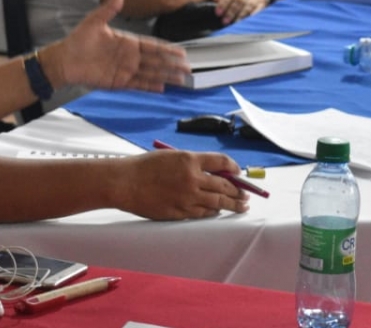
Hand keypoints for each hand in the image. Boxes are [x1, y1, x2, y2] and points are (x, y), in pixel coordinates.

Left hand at [44, 0, 189, 91]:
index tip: (181, 51)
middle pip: (156, 61)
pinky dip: (150, 86)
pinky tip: (162, 88)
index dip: (167, 49)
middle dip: (172, 64)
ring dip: (165, 76)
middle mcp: (129, 57)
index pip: (152, 45)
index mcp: (127, 42)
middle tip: (188, 67)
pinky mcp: (118, 82)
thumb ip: (109, 7)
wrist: (64, 60)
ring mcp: (125, 70)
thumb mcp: (94, 21)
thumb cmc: (78, 41)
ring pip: (150, 74)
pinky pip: (138, 84)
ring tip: (181, 79)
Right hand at [113, 150, 249, 219]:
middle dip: (238, 190)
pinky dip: (213, 212)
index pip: (221, 162)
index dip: (234, 167)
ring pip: (218, 203)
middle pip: (225, 185)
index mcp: (190, 160)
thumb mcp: (171, 156)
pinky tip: (218, 211)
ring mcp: (187, 198)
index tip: (239, 172)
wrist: (125, 183)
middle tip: (245, 194)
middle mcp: (192, 179)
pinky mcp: (180, 212)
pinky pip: (203, 213)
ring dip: (232, 204)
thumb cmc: (144, 167)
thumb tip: (214, 170)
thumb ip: (193, 162)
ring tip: (240, 206)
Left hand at [213, 0, 268, 24]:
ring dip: (241, 15)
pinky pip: (258, 10)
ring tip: (235, 23)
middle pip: (239, 0)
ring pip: (248, 6)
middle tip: (225, 21)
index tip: (218, 13)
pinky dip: (253, 16)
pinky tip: (248, 21)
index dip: (223, 4)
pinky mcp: (262, 3)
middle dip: (231, 12)